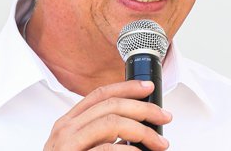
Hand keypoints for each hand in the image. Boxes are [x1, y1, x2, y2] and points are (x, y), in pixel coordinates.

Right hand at [44, 80, 171, 150]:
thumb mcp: (85, 144)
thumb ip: (105, 133)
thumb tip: (140, 126)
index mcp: (70, 122)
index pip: (100, 94)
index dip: (127, 87)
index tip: (149, 88)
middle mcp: (66, 129)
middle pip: (111, 105)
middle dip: (145, 109)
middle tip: (165, 118)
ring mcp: (67, 144)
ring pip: (112, 122)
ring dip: (143, 131)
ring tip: (159, 143)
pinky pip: (107, 149)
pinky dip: (129, 150)